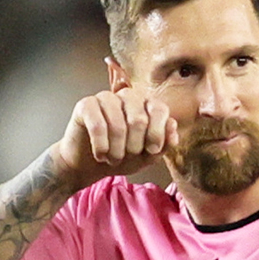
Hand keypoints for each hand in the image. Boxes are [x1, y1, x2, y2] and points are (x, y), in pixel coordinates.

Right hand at [53, 88, 178, 185]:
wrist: (89, 164)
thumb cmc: (122, 157)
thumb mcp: (148, 156)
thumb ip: (164, 143)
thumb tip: (173, 125)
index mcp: (147, 104)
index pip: (160, 109)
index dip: (158, 133)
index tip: (152, 150)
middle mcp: (128, 96)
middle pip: (139, 119)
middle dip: (135, 147)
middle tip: (127, 156)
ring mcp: (106, 97)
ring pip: (118, 125)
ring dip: (117, 150)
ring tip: (113, 159)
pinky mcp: (85, 105)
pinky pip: (98, 125)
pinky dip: (101, 146)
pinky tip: (101, 155)